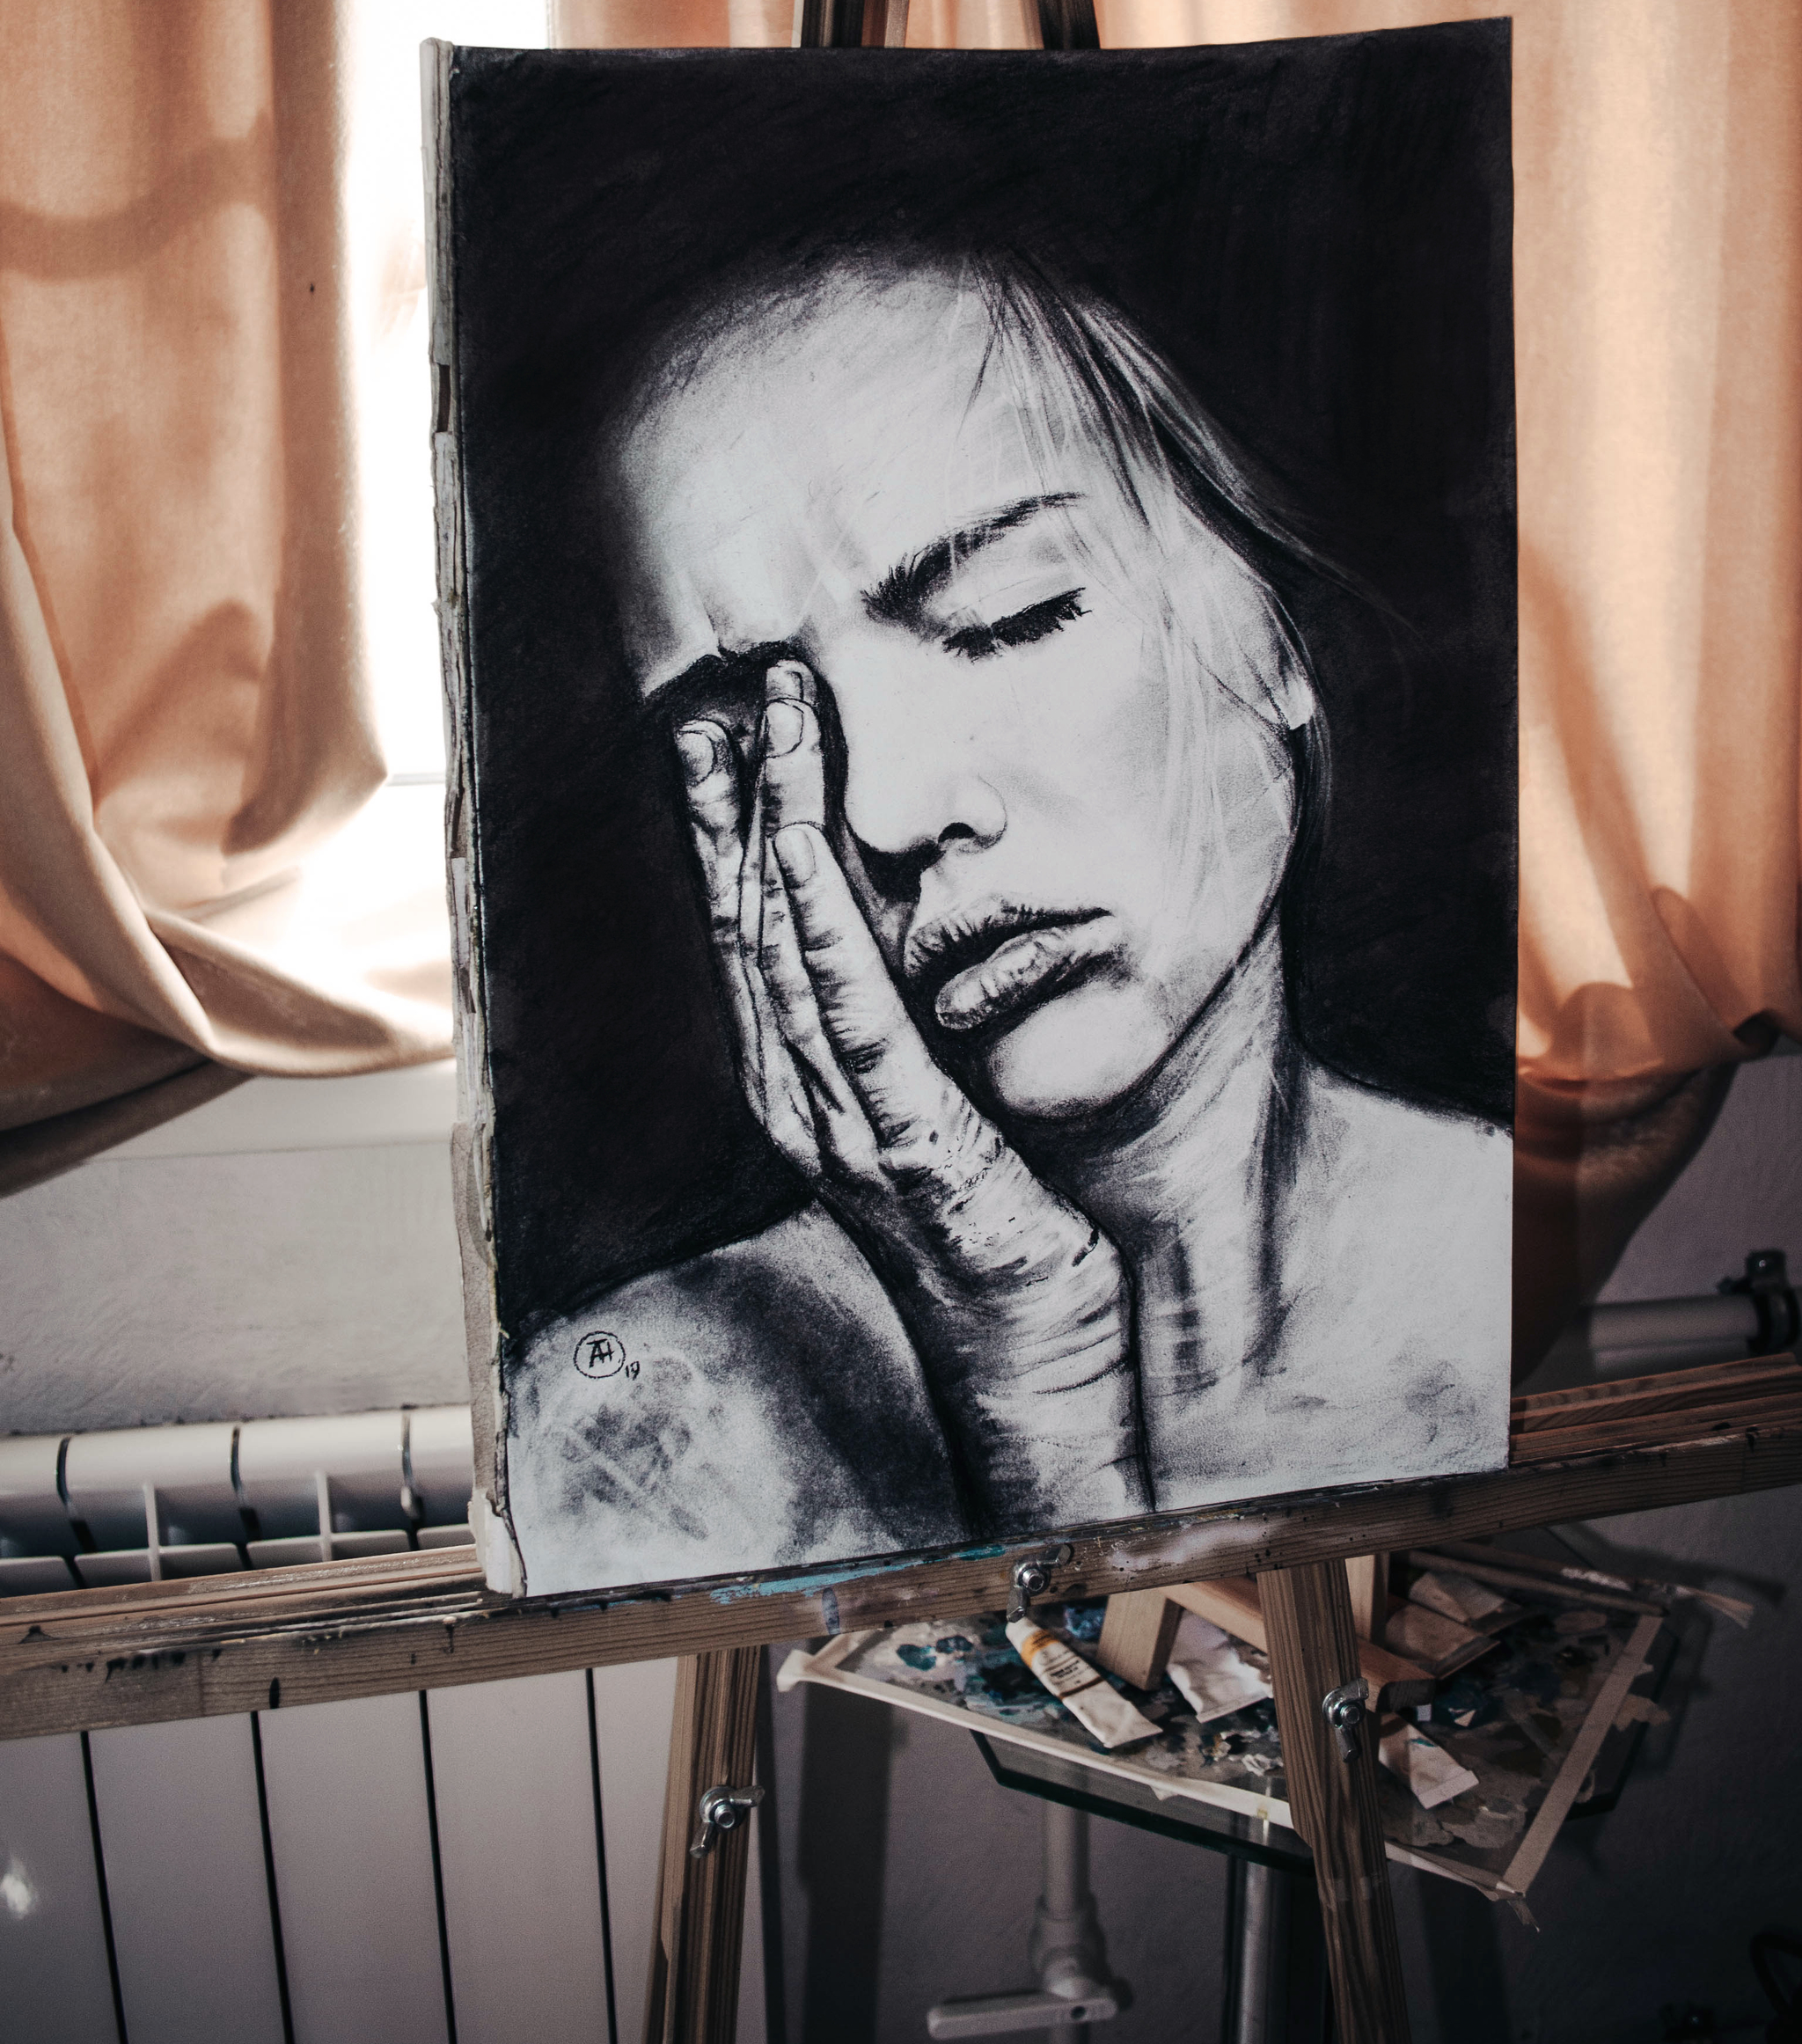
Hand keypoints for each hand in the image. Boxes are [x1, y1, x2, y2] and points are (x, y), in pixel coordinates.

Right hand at [675, 662, 1144, 1532]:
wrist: (1034, 1347)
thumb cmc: (1003, 1221)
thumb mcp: (940, 1099)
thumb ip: (906, 1023)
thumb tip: (909, 931)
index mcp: (801, 1082)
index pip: (747, 934)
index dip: (724, 831)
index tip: (718, 737)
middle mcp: (796, 1094)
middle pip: (744, 922)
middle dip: (731, 802)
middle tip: (726, 695)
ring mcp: (839, 1118)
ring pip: (785, 943)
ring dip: (773, 821)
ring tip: (773, 723)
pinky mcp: (902, 1136)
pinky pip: (849, 1008)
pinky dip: (818, 917)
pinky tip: (802, 846)